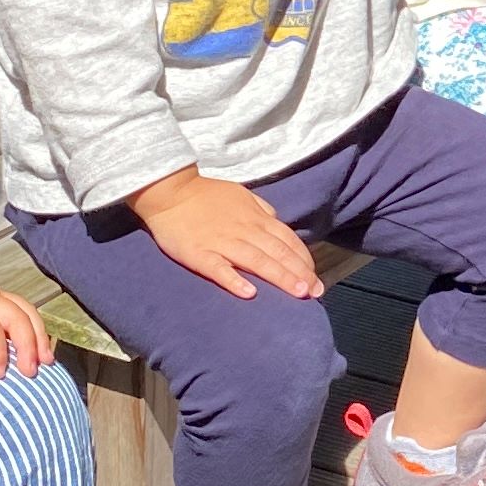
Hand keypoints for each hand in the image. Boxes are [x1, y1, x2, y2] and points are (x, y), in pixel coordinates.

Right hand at [128, 165, 323, 301]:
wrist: (169, 191)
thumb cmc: (206, 195)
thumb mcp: (241, 194)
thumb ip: (262, 210)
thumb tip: (277, 222)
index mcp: (255, 218)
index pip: (287, 240)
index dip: (303, 259)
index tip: (315, 277)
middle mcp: (244, 230)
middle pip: (278, 253)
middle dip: (300, 273)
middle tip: (316, 292)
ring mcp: (222, 242)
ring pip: (257, 261)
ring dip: (280, 277)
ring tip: (298, 293)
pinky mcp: (199, 254)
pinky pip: (219, 269)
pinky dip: (234, 281)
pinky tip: (250, 294)